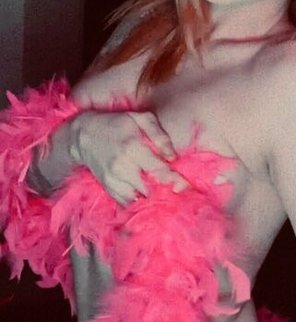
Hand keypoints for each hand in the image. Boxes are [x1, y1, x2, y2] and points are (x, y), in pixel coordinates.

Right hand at [69, 110, 187, 204]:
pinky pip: (126, 203)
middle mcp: (123, 167)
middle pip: (150, 189)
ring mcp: (113, 180)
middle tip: (174, 190)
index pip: (159, 171)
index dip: (175, 180)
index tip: (186, 186)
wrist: (83, 133)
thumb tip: (173, 157)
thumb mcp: (140, 118)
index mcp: (133, 149)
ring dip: (150, 198)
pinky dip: (137, 201)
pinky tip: (144, 195)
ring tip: (159, 194)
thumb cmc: (116, 123)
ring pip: (138, 199)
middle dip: (164, 191)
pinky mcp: (108, 187)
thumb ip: (159, 136)